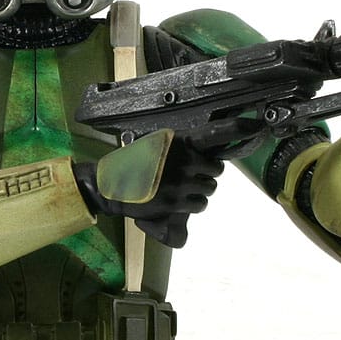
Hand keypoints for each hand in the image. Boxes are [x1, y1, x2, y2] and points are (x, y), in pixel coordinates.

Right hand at [75, 138, 222, 247]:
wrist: (113, 184)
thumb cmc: (133, 163)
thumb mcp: (155, 143)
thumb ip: (179, 146)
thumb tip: (201, 150)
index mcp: (179, 143)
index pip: (215, 135)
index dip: (226, 137)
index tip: (227, 144)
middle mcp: (184, 160)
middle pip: (215, 169)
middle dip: (208, 174)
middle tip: (197, 177)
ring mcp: (180, 182)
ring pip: (209, 189)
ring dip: (202, 190)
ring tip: (189, 191)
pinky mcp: (175, 202)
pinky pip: (199, 204)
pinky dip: (195, 203)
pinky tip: (184, 201)